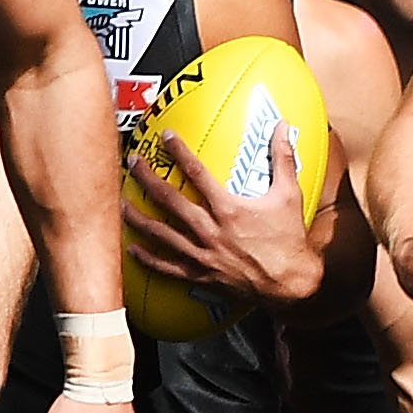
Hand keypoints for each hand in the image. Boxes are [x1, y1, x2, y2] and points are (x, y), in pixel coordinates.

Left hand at [123, 127, 322, 308]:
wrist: (290, 285)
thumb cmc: (290, 240)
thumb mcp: (289, 195)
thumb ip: (283, 159)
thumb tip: (283, 127)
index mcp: (228, 209)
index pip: (197, 173)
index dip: (179, 151)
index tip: (165, 136)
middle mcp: (210, 231)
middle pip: (169, 200)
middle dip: (147, 179)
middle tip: (133, 163)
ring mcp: (203, 255)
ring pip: (161, 234)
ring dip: (138, 217)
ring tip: (122, 203)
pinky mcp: (201, 276)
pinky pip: (167, 267)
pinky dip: (148, 259)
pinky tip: (133, 248)